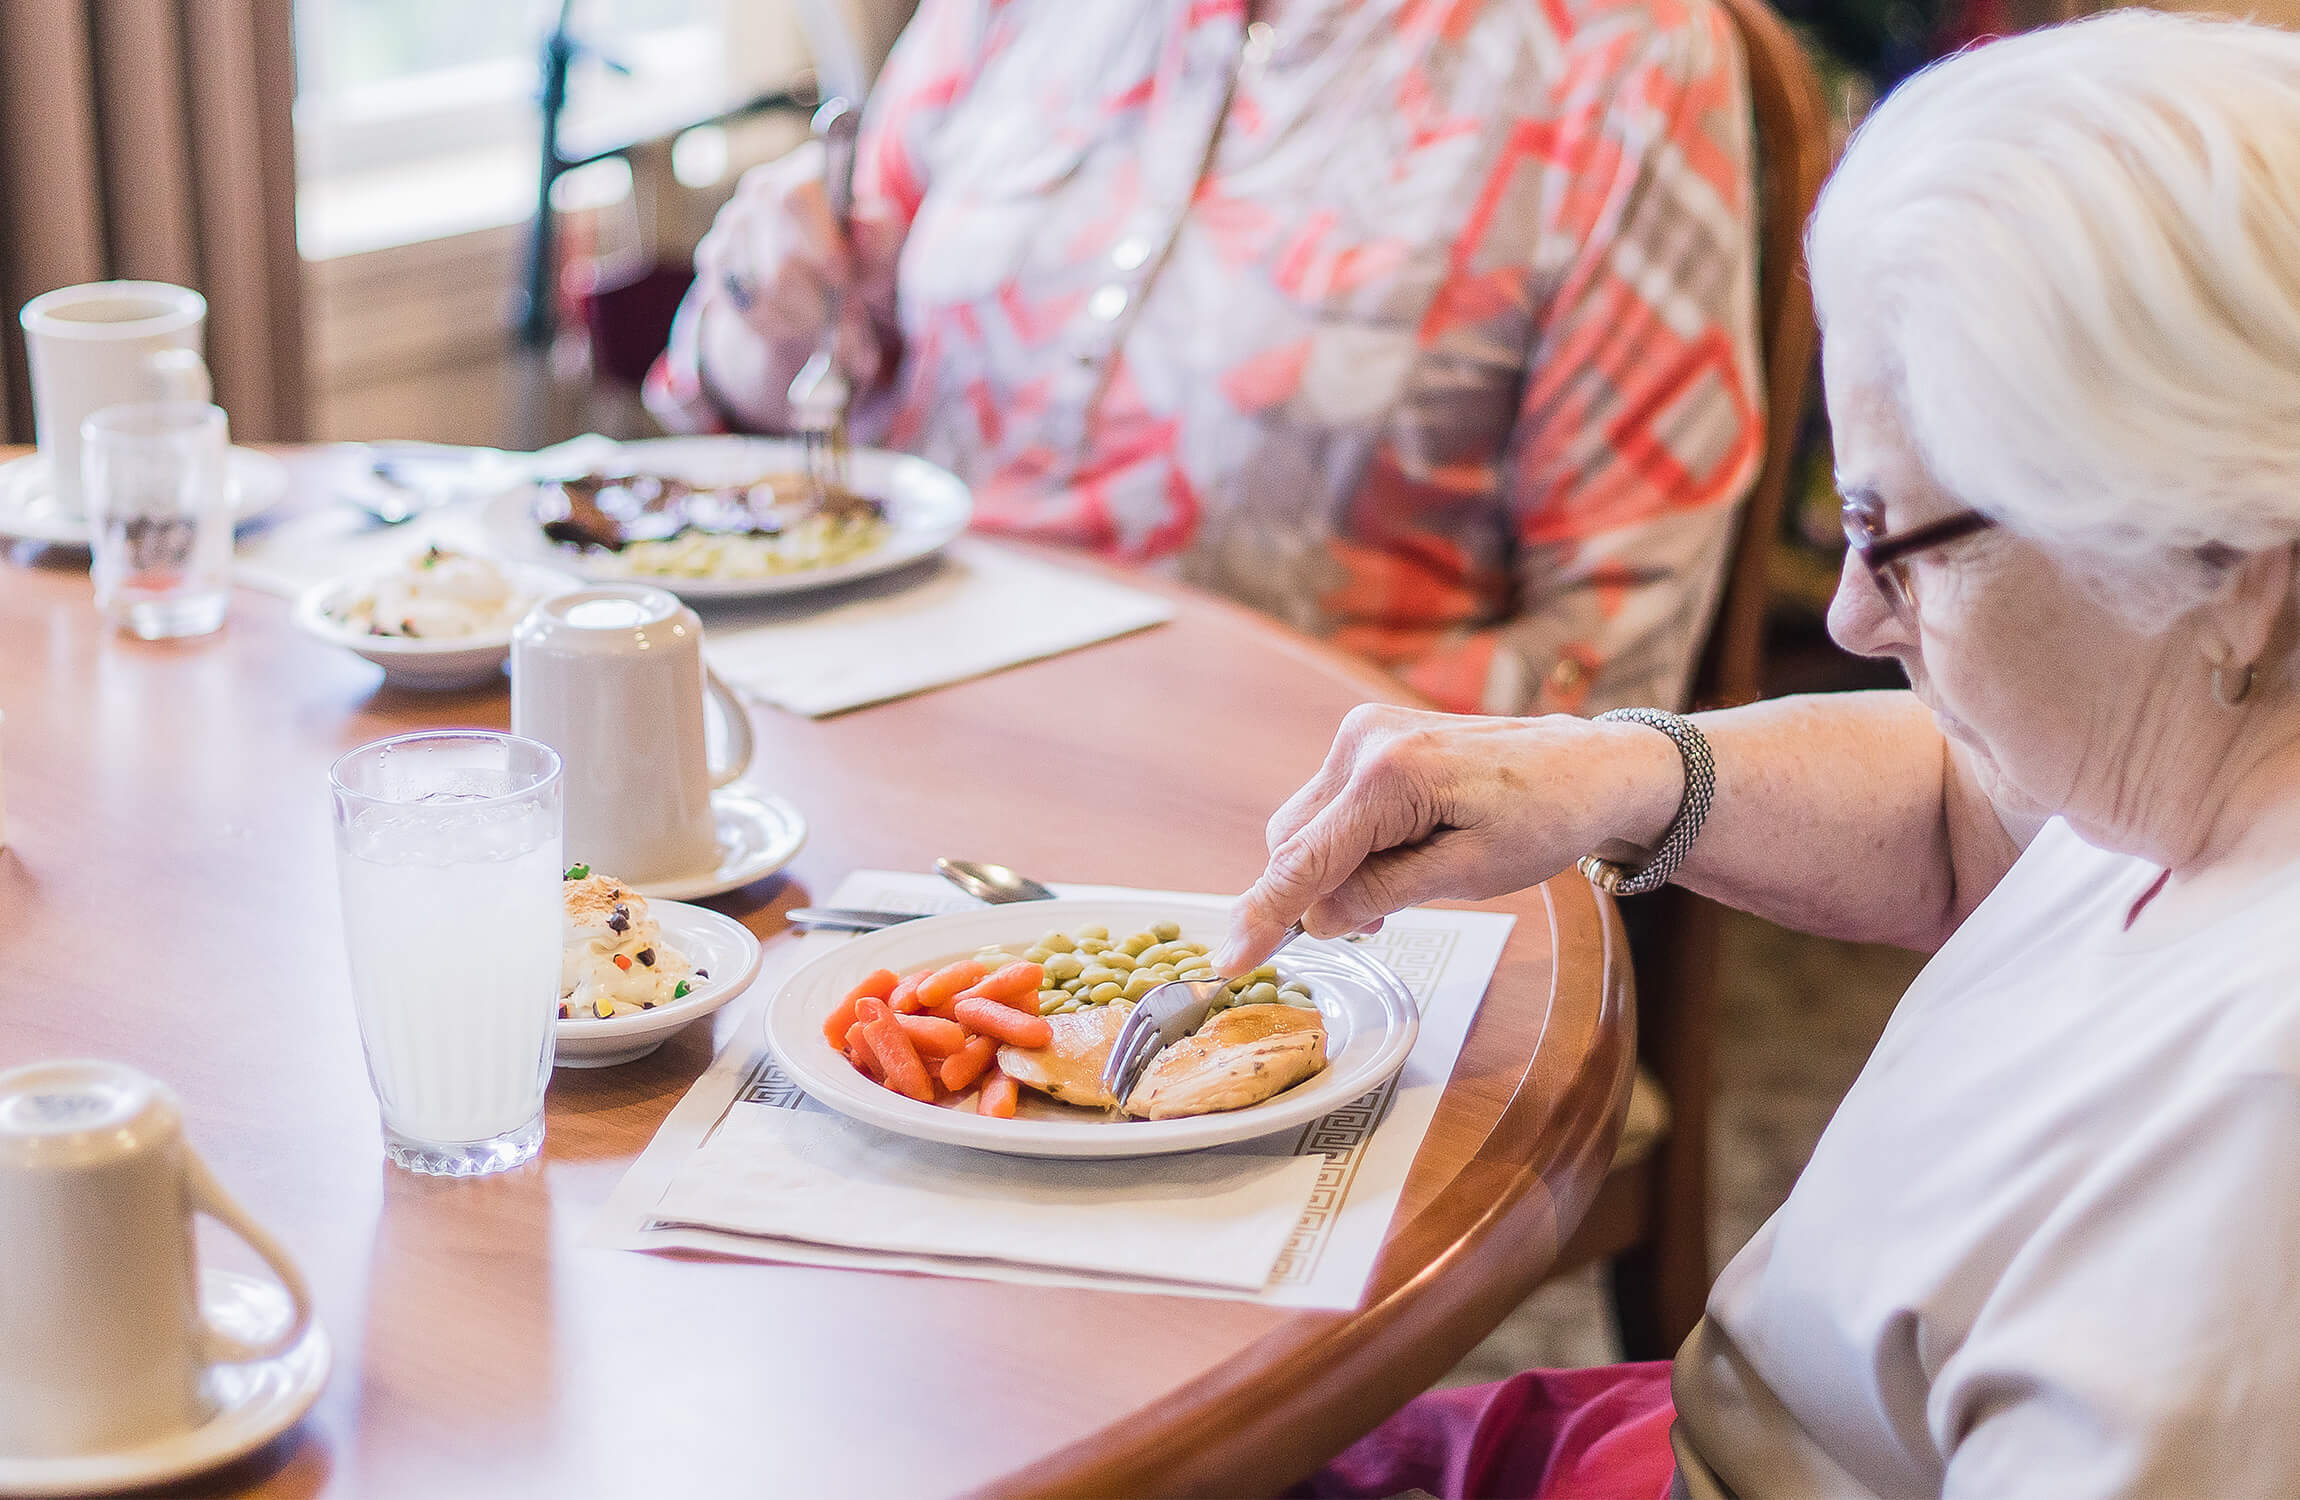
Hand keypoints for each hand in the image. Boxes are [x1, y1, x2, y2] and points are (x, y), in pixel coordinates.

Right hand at [693, 142, 881, 382]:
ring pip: (763, 291)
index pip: (797, 196)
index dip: (820, 245)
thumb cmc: (859, 263)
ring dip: (802, 319)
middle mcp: (762, 187)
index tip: (842, 278)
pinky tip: (795, 320)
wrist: (820, 291)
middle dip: (818, 301)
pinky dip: (777, 325)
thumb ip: (882, 237)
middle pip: (780, 259)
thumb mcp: (881, 255)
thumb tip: (869, 219)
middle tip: (846, 321)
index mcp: (808, 169)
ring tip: (826, 324)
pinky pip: (744, 306)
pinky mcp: (714, 255)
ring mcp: (733, 221)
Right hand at [1216, 706, 1678, 969]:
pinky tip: (1392, 859)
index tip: (1230, 962)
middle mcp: (1362, 742)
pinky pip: (1328, 806)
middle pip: (1293, 843)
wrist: (1586, 766)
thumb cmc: (1545, 817)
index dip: (1264, 916)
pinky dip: (1345, 844)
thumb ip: (1385, 893)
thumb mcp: (1470, 874)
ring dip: (1331, 871)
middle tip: (1376, 925)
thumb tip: (1317, 918)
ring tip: (1400, 887)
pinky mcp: (1367, 738)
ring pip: (1304, 827)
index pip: (1304, 860)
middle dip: (1314, 895)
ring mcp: (1361, 734)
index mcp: (1390, 775)